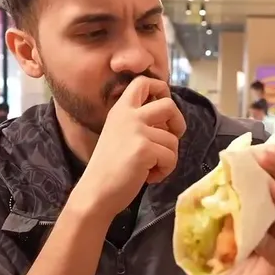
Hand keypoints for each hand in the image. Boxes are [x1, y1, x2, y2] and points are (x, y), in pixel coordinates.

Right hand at [73, 77, 185, 221]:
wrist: (96, 192)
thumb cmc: (109, 169)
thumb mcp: (120, 135)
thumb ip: (139, 123)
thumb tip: (168, 121)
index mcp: (120, 110)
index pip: (143, 82)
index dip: (160, 88)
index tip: (163, 107)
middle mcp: (128, 116)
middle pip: (169, 105)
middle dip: (178, 122)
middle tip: (173, 137)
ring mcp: (137, 131)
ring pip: (173, 139)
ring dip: (168, 158)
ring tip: (149, 169)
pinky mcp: (145, 149)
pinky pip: (171, 157)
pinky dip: (164, 171)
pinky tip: (148, 177)